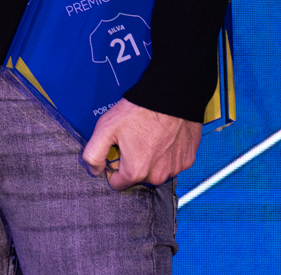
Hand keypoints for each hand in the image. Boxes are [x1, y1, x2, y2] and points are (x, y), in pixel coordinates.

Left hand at [81, 99, 200, 189]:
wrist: (171, 97)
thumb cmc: (138, 112)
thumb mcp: (105, 128)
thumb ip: (93, 154)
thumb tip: (94, 170)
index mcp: (136, 171)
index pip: (117, 183)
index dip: (113, 166)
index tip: (116, 150)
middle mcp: (157, 176)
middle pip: (137, 177)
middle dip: (132, 162)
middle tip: (132, 140)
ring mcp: (175, 169)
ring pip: (155, 171)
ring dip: (151, 159)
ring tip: (148, 137)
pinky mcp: (187, 160)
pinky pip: (172, 163)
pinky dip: (167, 154)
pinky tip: (163, 138)